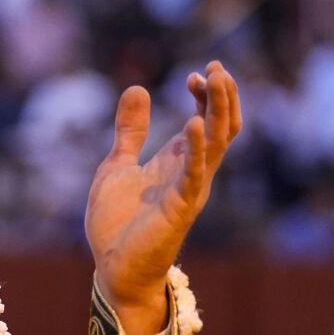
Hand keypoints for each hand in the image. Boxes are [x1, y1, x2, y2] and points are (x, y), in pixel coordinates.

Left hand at [86, 61, 242, 332]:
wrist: (112, 267)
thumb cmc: (117, 222)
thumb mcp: (118, 164)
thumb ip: (130, 130)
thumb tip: (138, 87)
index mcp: (178, 162)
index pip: (206, 120)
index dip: (205, 95)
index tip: (195, 74)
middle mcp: (192, 173)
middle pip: (221, 127)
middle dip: (221, 96)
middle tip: (217, 67)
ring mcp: (189, 189)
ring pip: (217, 144)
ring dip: (218, 111)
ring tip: (216, 80)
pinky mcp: (180, 208)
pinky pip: (195, 174)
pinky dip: (198, 149)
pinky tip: (194, 123)